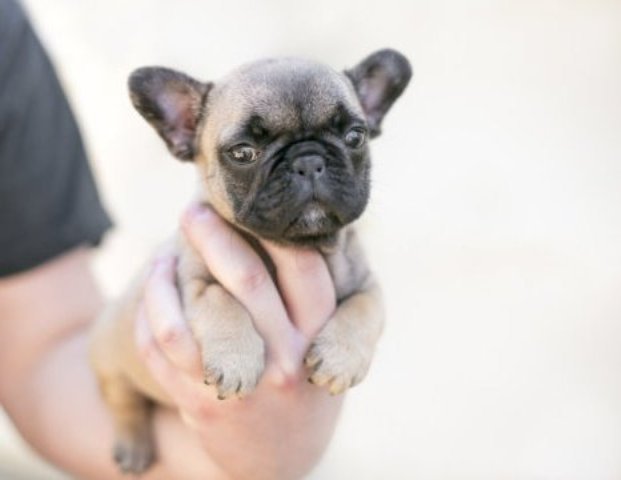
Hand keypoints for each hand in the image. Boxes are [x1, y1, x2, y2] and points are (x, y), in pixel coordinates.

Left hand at [134, 205, 342, 479]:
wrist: (278, 462)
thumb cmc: (305, 389)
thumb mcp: (326, 348)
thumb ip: (314, 300)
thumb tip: (294, 225)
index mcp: (321, 338)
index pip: (304, 265)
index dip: (275, 226)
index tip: (250, 202)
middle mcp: (287, 360)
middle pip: (247, 279)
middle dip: (216, 234)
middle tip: (194, 209)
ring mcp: (244, 384)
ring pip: (192, 316)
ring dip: (168, 276)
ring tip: (162, 253)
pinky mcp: (204, 406)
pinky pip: (164, 350)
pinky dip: (151, 314)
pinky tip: (153, 294)